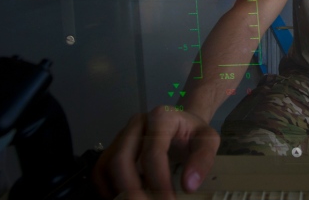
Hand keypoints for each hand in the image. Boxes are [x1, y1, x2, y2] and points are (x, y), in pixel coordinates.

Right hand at [92, 107, 219, 199]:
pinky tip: (121, 198)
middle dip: (132, 190)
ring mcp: (122, 134)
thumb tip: (188, 185)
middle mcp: (137, 123)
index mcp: (161, 117)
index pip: (153, 153)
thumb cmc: (194, 133)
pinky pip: (100, 169)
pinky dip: (106, 188)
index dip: (158, 181)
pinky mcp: (114, 147)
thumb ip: (203, 160)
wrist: (183, 123)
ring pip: (107, 165)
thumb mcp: (208, 141)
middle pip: (122, 159)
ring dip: (118, 191)